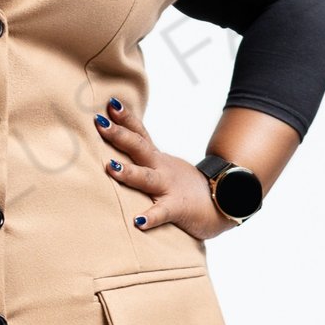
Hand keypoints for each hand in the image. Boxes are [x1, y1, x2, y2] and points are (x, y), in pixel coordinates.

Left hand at [92, 98, 230, 242]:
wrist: (223, 202)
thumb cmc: (186, 187)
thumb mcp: (164, 167)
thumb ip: (144, 159)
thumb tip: (117, 149)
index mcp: (157, 159)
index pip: (140, 133)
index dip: (125, 118)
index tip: (109, 102)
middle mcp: (161, 168)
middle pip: (139, 148)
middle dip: (119, 135)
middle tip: (101, 123)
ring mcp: (169, 188)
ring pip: (147, 178)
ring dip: (129, 172)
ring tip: (111, 167)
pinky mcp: (177, 209)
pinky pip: (162, 213)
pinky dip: (150, 217)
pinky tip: (138, 222)